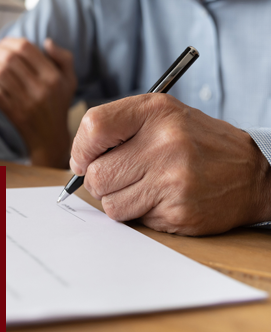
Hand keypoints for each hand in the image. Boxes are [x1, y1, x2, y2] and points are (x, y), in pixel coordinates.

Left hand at [0, 37, 75, 167]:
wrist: (50, 138)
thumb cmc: (58, 105)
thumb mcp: (69, 80)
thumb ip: (63, 58)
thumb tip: (46, 41)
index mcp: (53, 76)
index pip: (26, 48)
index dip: (10, 41)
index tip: (3, 43)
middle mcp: (40, 88)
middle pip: (10, 58)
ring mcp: (26, 102)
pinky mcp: (13, 113)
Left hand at [70, 93, 270, 234]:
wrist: (254, 173)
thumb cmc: (196, 143)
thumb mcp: (161, 116)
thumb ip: (117, 128)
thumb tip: (77, 162)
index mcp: (156, 111)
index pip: (94, 127)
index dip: (81, 149)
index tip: (84, 160)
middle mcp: (165, 143)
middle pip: (96, 175)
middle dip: (98, 181)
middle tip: (118, 177)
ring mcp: (173, 179)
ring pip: (110, 203)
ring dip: (118, 200)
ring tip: (144, 187)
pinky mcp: (179, 211)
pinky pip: (134, 220)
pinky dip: (140, 214)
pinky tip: (162, 199)